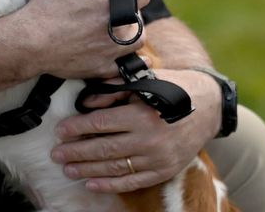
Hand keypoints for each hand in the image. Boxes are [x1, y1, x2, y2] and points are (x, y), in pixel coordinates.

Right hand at [9, 0, 150, 79]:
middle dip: (129, 11)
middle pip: (140, 18)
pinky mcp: (103, 68)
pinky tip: (114, 51)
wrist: (30, 42)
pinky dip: (124, 58)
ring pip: (137, 41)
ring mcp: (112, 50)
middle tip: (109, 9)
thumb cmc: (48, 8)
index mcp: (112, 3)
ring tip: (113, 29)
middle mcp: (117, 28)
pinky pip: (125, 65)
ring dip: (130, 33)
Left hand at [50, 68, 221, 192]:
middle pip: (104, 148)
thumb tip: (86, 102)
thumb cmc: (172, 88)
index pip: (101, 124)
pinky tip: (92, 183)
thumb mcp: (144, 80)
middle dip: (76, 152)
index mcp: (141, 114)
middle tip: (56, 154)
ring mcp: (157, 158)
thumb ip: (114, 90)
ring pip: (115, 168)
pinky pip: (133, 181)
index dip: (77, 128)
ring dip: (88, 170)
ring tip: (68, 169)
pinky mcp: (164, 170)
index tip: (59, 131)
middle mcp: (148, 139)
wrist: (208, 107)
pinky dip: (111, 185)